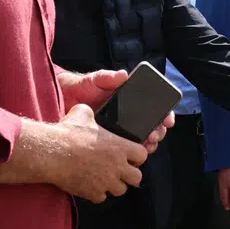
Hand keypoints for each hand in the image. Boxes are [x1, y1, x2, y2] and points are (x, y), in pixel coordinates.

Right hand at [48, 103, 148, 203]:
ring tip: (103, 178)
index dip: (137, 156)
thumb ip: (91, 114)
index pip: (143, 155)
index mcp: (120, 147)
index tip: (129, 155)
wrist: (51, 154)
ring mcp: (105, 181)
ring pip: (120, 190)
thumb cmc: (68, 133)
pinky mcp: (92, 193)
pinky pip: (101, 197)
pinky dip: (96, 193)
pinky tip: (89, 184)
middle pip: (137, 177)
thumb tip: (87, 112)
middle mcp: (117, 166)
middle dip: (129, 174)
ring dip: (113, 185)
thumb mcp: (82, 113)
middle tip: (118, 170)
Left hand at [57, 68, 174, 148]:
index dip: (165, 113)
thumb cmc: (80, 88)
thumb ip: (107, 77)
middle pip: (152, 125)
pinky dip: (133, 152)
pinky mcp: (110, 142)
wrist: (61, 102)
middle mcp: (129, 116)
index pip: (154, 107)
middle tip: (156, 134)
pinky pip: (126, 150)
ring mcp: (121, 130)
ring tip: (148, 144)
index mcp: (130, 100)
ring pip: (142, 139)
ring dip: (150, 143)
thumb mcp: (94, 80)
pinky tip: (135, 153)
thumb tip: (123, 74)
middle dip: (159, 131)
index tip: (167, 119)